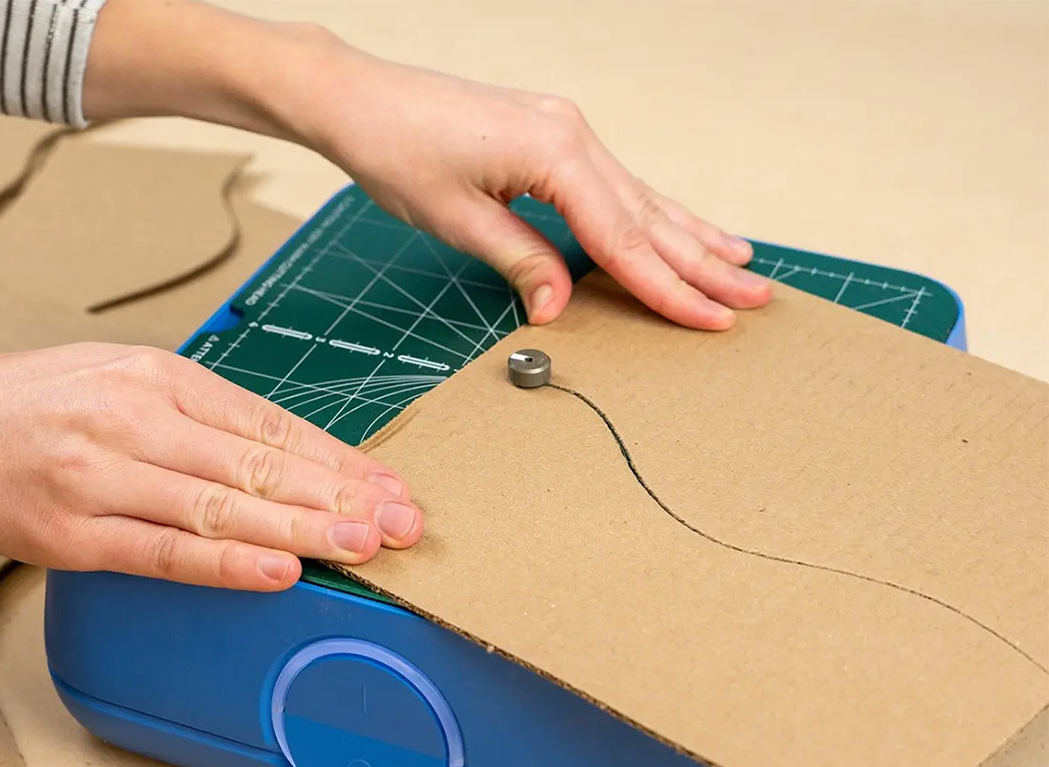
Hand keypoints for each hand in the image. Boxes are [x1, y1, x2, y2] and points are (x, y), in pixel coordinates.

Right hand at [0, 346, 422, 590]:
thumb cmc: (35, 403)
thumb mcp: (124, 376)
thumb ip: (202, 412)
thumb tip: (286, 453)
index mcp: (160, 376)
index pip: (271, 421)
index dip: (338, 459)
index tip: (389, 486)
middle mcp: (138, 418)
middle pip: (260, 462)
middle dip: (340, 495)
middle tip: (401, 521)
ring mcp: (105, 475)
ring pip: (223, 505)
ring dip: (302, 529)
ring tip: (363, 545)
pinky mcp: (74, 533)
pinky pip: (163, 552)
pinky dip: (226, 564)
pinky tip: (278, 570)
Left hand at [86, 5, 771, 330]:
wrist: (359, 99)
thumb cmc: (397, 151)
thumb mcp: (457, 220)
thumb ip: (520, 262)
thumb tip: (559, 310)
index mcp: (555, 153)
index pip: (624, 237)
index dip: (667, 286)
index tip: (709, 319)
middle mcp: (572, 136)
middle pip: (648, 215)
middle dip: (702, 264)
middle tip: (755, 300)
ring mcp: (566, 131)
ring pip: (641, 196)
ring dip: (691, 235)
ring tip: (740, 265)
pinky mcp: (551, 134)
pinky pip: (616, 182)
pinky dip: (652, 211)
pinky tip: (679, 224)